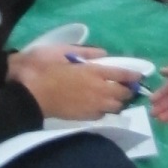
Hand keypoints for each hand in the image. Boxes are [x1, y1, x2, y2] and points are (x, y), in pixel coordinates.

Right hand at [16, 50, 134, 121]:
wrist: (28, 92)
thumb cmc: (43, 67)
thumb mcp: (63, 51)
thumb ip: (87, 52)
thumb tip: (104, 54)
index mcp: (94, 71)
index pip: (122, 74)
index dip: (133, 75)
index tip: (139, 76)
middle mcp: (98, 90)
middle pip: (123, 93)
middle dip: (127, 90)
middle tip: (126, 87)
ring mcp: (92, 105)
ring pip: (115, 106)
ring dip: (118, 101)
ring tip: (114, 97)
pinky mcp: (84, 117)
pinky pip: (103, 114)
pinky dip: (105, 110)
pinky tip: (100, 106)